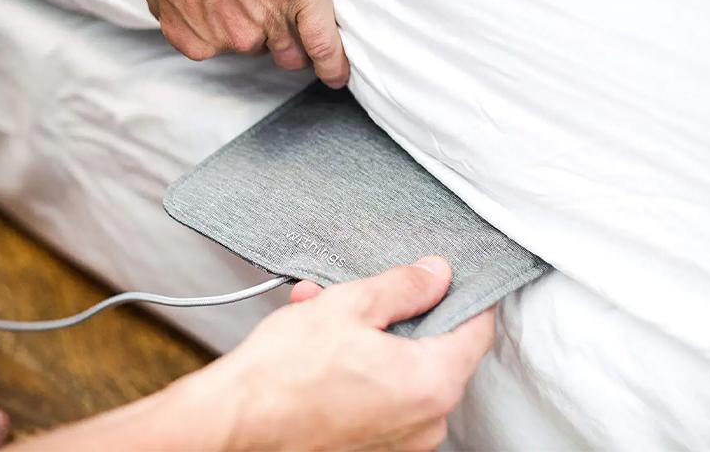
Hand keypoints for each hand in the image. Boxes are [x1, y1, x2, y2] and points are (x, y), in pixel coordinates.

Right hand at [11, 257, 492, 450]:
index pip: (479, 329)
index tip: (447, 278)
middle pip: (437, 349)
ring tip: (322, 310)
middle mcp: (428, 423)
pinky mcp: (374, 450)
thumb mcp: (350, 306)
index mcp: (433, 383)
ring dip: (370, 338)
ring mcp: (402, 443)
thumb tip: (438, 274)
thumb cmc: (283, 373)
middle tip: (362, 291)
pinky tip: (319, 345)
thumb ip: (405, 287)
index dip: (465, 294)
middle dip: (398, 313)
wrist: (231, 426)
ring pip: (401, 371)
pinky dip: (359, 369)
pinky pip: (381, 396)